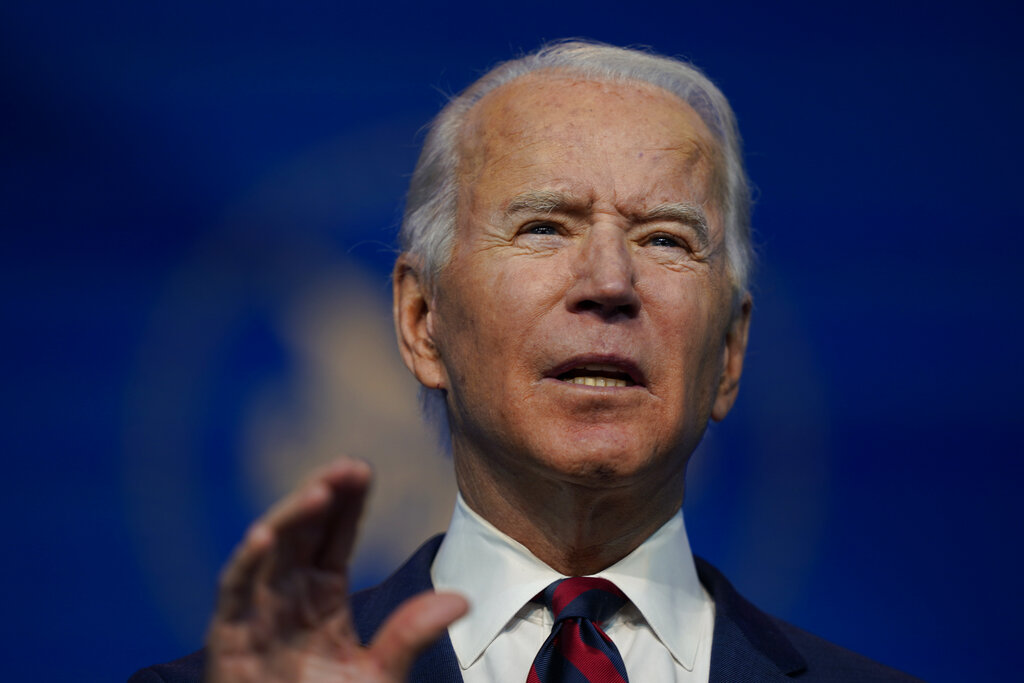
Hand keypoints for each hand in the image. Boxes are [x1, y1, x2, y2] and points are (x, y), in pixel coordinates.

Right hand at [206, 458, 467, 681]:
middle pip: (302, 531)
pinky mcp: (227, 637)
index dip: (347, 502)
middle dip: (323, 494)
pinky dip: (245, 562)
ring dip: (290, 518)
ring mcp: (256, 612)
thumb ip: (410, 634)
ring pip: (269, 550)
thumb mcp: (380, 674)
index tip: (364, 470)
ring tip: (319, 491)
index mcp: (322, 594)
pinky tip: (263, 535)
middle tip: (349, 466)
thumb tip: (461, 600)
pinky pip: (233, 592)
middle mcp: (287, 593)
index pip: (335, 535)